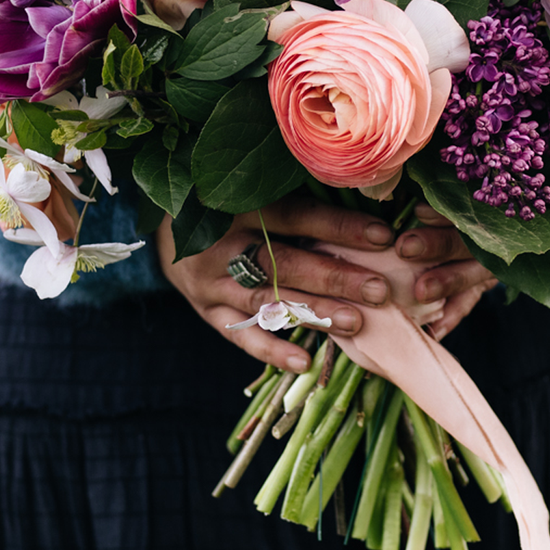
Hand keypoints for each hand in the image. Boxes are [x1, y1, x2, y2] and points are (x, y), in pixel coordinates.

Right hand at [156, 197, 493, 368]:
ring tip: (355, 323)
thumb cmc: (227, 203)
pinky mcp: (206, 309)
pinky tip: (303, 361)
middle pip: (285, 262)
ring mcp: (211, 280)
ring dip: (312, 313)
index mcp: (241, 205)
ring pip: (267, 300)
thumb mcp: (252, 189)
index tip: (384, 236)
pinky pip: (239, 334)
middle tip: (379, 290)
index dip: (340, 226)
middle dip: (335, 277)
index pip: (298, 216)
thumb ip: (296, 197)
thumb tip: (362, 198)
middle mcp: (224, 243)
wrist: (165, 222)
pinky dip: (270, 350)